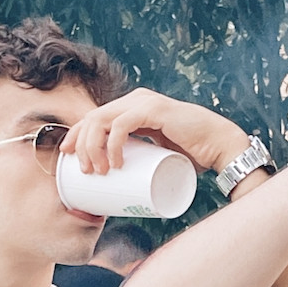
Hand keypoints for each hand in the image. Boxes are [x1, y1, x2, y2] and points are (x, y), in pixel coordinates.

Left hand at [61, 89, 248, 175]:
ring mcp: (144, 102)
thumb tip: (122, 186)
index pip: (95, 117)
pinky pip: (122, 124)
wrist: (220, 147)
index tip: (68, 158)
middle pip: (92, 118)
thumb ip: (142, 159)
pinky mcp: (154, 110)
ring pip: (101, 120)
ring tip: (98, 171)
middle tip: (83, 171)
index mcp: (133, 108)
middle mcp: (135, 100)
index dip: (76, 136)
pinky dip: (113, 143)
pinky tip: (114, 161)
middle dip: (80, 144)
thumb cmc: (192, 155)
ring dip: (92, 147)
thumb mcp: (156, 155)